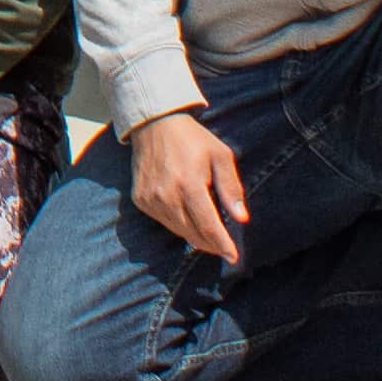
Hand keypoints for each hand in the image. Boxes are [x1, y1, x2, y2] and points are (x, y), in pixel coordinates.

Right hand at [127, 109, 246, 265]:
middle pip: (193, 234)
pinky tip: (188, 216)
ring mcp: (151, 199)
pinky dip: (178, 224)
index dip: (222, 245)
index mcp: (189, 184)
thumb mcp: (220, 155)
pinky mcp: (140, 200)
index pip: (208, 227)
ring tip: (209, 234)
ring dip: (195, 236)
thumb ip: (231, 187)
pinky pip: (163, 222)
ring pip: (178, 231)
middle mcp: (167, 195)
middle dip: (211, 244)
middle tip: (224, 247)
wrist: (153, 123)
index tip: (233, 257)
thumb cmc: (192, 139)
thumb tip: (241, 218)